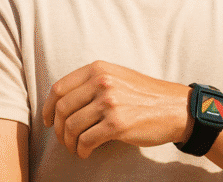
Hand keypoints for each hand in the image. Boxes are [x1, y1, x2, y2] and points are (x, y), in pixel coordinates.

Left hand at [42, 60, 191, 158]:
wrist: (175, 108)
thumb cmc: (145, 95)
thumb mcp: (118, 76)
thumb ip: (92, 82)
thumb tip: (62, 102)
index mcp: (99, 69)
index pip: (59, 88)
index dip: (48, 108)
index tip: (48, 121)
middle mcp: (102, 82)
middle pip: (61, 109)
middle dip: (58, 129)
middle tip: (65, 139)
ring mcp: (109, 102)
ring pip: (71, 127)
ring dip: (69, 143)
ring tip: (76, 148)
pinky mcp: (117, 124)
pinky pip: (85, 141)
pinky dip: (82, 150)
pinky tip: (86, 152)